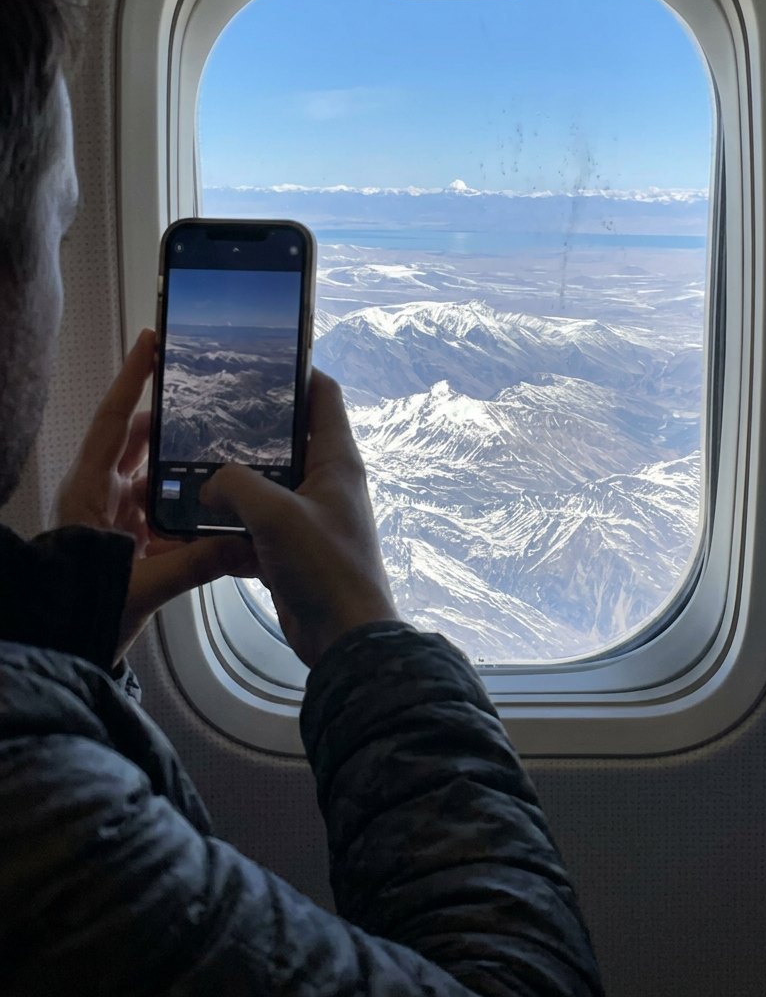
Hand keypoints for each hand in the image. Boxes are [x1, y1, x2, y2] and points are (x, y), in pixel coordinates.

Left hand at [53, 328, 256, 662]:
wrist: (60, 647)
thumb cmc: (80, 609)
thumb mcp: (141, 586)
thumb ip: (196, 562)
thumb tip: (246, 544)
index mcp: (90, 490)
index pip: (112, 421)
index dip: (132, 380)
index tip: (152, 342)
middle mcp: (100, 495)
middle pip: (138, 443)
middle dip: (173, 424)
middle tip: (209, 402)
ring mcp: (113, 517)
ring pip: (155, 477)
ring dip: (185, 471)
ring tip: (224, 456)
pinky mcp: (128, 540)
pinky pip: (162, 510)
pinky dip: (186, 506)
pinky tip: (217, 508)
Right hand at [200, 369, 397, 667]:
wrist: (345, 638)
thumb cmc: (324, 566)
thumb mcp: (274, 514)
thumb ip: (235, 484)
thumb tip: (209, 482)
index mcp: (336, 459)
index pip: (323, 395)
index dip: (297, 372)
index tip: (259, 359)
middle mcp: (326, 481)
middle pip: (287, 439)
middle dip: (249, 430)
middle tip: (206, 413)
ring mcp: (310, 516)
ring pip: (266, 485)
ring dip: (233, 482)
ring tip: (190, 465)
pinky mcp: (293, 549)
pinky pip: (256, 527)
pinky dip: (231, 526)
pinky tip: (196, 524)